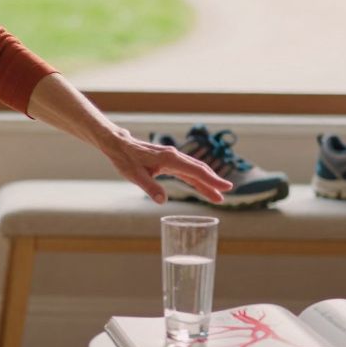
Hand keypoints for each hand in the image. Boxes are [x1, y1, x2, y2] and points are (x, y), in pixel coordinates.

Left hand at [99, 130, 232, 203]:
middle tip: (227, 193)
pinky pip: (186, 171)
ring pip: (194, 171)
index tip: (226, 188)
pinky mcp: (168, 161)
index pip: (195, 171)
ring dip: (206, 182)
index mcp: (169, 159)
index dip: (211, 180)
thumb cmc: (125, 159)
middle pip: (199, 170)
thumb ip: (149, 187)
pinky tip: (201, 187)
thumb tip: (162, 201)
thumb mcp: (134, 176)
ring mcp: (172, 158)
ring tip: (218, 196)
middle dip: (213, 182)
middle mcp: (174, 156)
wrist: (118, 145)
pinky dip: (196, 179)